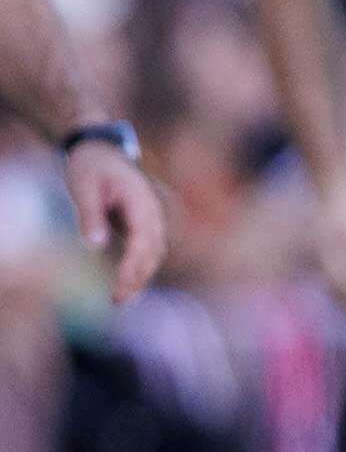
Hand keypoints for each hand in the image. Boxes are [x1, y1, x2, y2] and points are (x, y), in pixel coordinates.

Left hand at [64, 142, 167, 303]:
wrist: (101, 149)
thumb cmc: (91, 167)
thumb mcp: (83, 188)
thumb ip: (90, 216)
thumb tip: (95, 247)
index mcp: (142, 202)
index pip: (143, 242)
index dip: (133, 268)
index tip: (120, 288)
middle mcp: (154, 212)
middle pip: (153, 252)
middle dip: (138, 279)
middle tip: (117, 301)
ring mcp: (152, 218)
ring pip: (154, 254)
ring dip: (141, 277)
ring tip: (121, 299)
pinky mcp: (144, 224)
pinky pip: (148, 250)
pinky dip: (141, 268)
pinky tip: (128, 284)